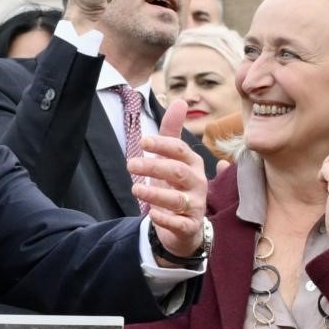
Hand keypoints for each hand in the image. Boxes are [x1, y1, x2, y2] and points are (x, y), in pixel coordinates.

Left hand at [129, 129, 207, 258]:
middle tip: (130, 164)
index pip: (180, 150)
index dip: (162, 144)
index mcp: (193, 164)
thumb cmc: (176, 186)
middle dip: (153, 166)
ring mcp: (195, 206)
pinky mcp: (189, 227)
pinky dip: (164, 219)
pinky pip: (179, 223)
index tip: (142, 141)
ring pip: (177, 198)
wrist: (184, 226)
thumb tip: (180, 102)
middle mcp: (198, 183)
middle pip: (178, 172)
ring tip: (135, 188)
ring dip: (154, 192)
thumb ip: (171, 133)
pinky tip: (151, 214)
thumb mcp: (172, 159)